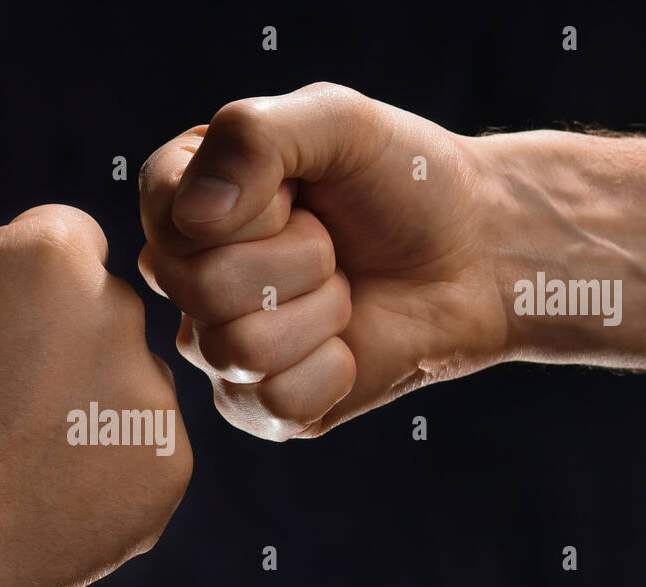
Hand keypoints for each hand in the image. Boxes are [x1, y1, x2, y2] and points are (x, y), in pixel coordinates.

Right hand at [0, 205, 192, 586]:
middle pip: (105, 310)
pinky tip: (45, 495)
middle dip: (62, 343)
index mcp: (52, 254)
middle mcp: (119, 313)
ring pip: (132, 383)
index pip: (69, 242)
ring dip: (91, 406)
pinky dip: (106, 472)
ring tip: (16, 458)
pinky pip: (143, 452)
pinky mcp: (167, 469)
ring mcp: (151, 395)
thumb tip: (6, 263)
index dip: (25, 286)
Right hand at [138, 82, 508, 439]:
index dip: (251, 211)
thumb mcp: (336, 121)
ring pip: (237, 351)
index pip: (170, 219)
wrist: (474, 254)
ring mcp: (215, 346)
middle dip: (299, 260)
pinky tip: (346, 344)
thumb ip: (251, 137)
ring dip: (321, 312)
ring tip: (342, 289)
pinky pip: (273, 404)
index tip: (298, 193)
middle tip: (331, 244)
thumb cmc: (403, 182)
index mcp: (183, 200)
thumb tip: (193, 218)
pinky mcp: (255, 407)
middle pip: (198, 290)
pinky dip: (333, 371)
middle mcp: (185, 276)